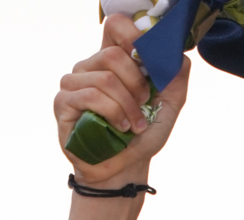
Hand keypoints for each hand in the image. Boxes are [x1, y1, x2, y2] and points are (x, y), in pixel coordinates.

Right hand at [55, 14, 192, 188]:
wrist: (123, 168)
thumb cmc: (140, 136)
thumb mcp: (167, 108)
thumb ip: (175, 81)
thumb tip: (179, 57)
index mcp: (112, 59)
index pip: (115, 26)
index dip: (132, 34)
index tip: (147, 57)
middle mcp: (90, 66)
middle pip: (113, 54)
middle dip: (137, 83)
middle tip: (144, 103)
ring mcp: (73, 83)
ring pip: (105, 78)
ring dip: (127, 105)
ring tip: (134, 124)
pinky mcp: (63, 102)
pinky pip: (90, 96)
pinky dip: (113, 113)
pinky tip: (120, 128)